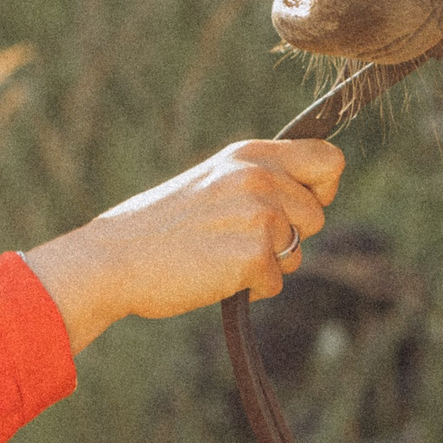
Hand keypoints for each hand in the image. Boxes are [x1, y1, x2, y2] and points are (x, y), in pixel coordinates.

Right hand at [22, 140, 345, 353]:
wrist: (113, 258)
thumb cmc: (160, 227)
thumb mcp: (212, 182)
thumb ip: (258, 180)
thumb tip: (312, 199)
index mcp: (248, 154)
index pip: (329, 159)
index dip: (322, 188)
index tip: (295, 205)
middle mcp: (258, 177)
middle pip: (316, 215)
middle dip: (286, 236)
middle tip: (235, 240)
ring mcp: (258, 215)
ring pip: (298, 251)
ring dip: (268, 264)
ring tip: (221, 256)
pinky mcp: (254, 255)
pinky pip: (276, 283)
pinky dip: (250, 288)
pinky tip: (214, 275)